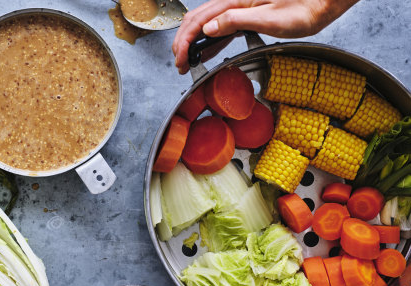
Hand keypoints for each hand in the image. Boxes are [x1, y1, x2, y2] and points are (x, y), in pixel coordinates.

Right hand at [172, 0, 358, 73]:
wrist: (322, 1)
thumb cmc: (304, 8)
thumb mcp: (270, 19)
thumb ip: (237, 21)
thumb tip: (209, 28)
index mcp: (236, 1)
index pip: (199, 21)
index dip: (185, 41)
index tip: (181, 59)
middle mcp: (234, 1)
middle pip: (196, 19)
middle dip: (183, 42)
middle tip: (180, 63)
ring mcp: (239, 6)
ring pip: (205, 22)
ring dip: (193, 41)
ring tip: (187, 60)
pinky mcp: (246, 12)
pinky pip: (220, 25)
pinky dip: (208, 40)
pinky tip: (206, 51)